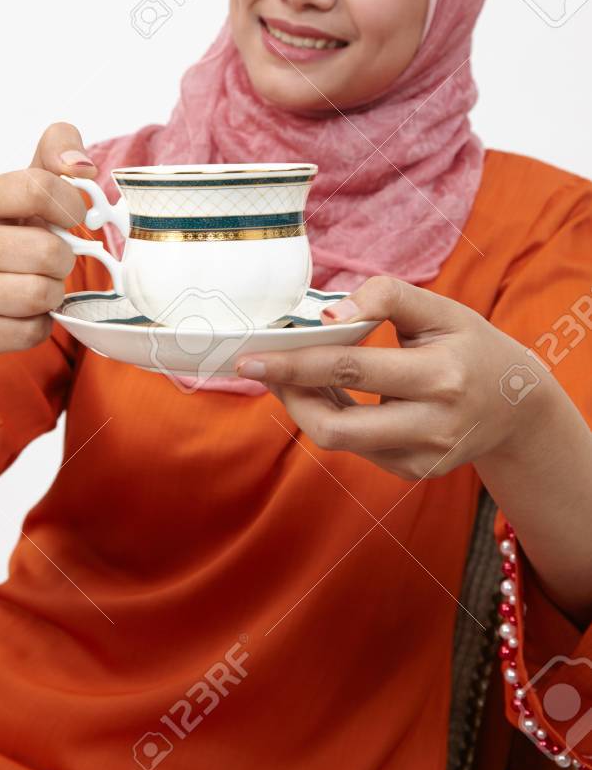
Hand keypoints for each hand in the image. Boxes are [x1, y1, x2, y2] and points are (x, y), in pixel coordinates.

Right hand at [0, 122, 96, 353]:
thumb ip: (57, 151)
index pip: (37, 189)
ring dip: (54, 292)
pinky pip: (30, 332)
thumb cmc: (8, 230)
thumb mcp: (28, 183)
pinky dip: (40, 324)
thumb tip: (81, 164)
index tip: (73, 216)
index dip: (71, 205)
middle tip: (52, 259)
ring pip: (39, 294)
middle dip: (64, 258)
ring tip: (39, 282)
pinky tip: (25, 311)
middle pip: (46, 251)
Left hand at [234, 275, 548, 481]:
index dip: (296, 364)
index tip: (252, 357)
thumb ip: (385, 297)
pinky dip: (333, 417)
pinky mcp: (415, 472)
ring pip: (340, 441)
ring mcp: (424, 457)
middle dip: (288, 396)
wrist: (517, 405)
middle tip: (260, 367)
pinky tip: (328, 392)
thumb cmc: (471, 346)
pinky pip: (356, 447)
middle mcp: (433, 425)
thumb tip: (328, 314)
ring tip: (294, 374)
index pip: (352, 370)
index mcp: (441, 377)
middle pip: (337, 425)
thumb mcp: (440, 309)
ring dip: (305, 405)